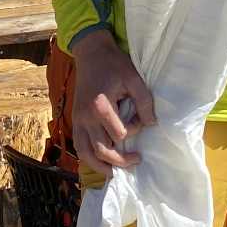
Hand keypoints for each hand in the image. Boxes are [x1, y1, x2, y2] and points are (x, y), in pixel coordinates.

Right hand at [71, 29, 155, 172]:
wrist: (91, 53)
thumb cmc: (114, 65)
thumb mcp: (134, 78)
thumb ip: (144, 101)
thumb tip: (152, 124)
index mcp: (101, 106)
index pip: (120, 132)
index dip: (134, 130)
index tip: (142, 120)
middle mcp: (86, 117)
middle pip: (101, 150)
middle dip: (119, 160)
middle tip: (136, 160)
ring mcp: (78, 120)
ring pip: (85, 153)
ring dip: (100, 166)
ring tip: (114, 173)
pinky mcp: (75, 120)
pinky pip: (78, 145)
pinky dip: (87, 157)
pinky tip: (99, 162)